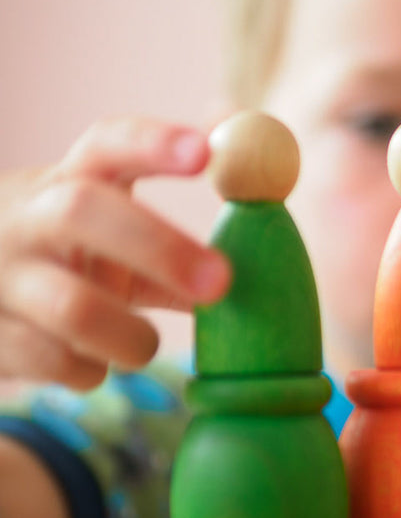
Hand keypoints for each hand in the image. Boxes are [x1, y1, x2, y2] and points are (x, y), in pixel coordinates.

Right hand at [0, 117, 230, 388]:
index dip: (152, 145)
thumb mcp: (110, 242)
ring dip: (132, 338)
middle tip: (220, 281)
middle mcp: (24, 218)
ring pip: (73, 307)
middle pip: (81, 210)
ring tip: (141, 346)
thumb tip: (257, 245)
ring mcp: (0, 276)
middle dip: (159, 245)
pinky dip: (91, 372)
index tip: (206, 153)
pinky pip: (56, 361)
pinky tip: (89, 363)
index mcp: (65, 183)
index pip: (105, 146)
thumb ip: (173, 245)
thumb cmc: (68, 263)